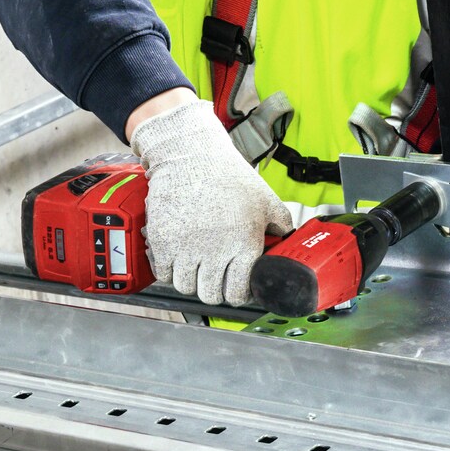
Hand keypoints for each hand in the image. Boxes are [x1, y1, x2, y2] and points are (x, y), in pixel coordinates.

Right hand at [128, 100, 292, 304]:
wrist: (192, 155)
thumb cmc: (228, 176)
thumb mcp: (265, 199)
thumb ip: (281, 225)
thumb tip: (287, 242)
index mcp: (243, 245)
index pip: (237, 293)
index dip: (237, 293)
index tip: (234, 286)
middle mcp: (215, 251)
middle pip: (210, 294)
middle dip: (214, 288)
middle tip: (214, 276)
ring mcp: (185, 248)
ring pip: (185, 287)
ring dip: (191, 280)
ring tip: (196, 265)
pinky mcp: (162, 241)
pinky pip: (163, 273)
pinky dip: (169, 269)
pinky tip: (178, 256)